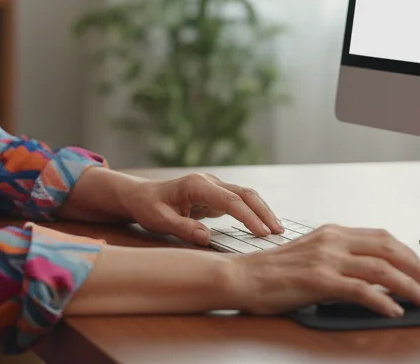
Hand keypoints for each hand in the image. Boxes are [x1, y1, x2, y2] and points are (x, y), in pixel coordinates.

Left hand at [127, 173, 282, 245]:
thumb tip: (206, 238)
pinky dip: (253, 212)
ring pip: (245, 196)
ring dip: (262, 211)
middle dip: (263, 212)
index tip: (262, 233)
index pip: (230, 201)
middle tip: (278, 232)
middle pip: (244, 194)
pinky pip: (239, 202)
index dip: (248, 217)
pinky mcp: (216, 195)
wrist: (142, 195)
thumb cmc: (149, 207)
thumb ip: (182, 228)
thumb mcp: (159, 220)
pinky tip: (262, 225)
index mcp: (196, 185)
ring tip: (276, 230)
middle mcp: (209, 182)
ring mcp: (214, 187)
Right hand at [227, 224, 419, 316]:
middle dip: (416, 268)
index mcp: (332, 232)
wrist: (241, 277)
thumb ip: (340, 259)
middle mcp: (332, 240)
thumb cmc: (274, 273)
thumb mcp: (312, 257)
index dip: (409, 253)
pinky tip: (393, 310)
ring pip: (380, 268)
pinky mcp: (318, 280)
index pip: (382, 237)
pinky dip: (382, 300)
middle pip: (388, 248)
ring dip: (408, 286)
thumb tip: (376, 275)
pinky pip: (359, 289)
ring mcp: (326, 259)